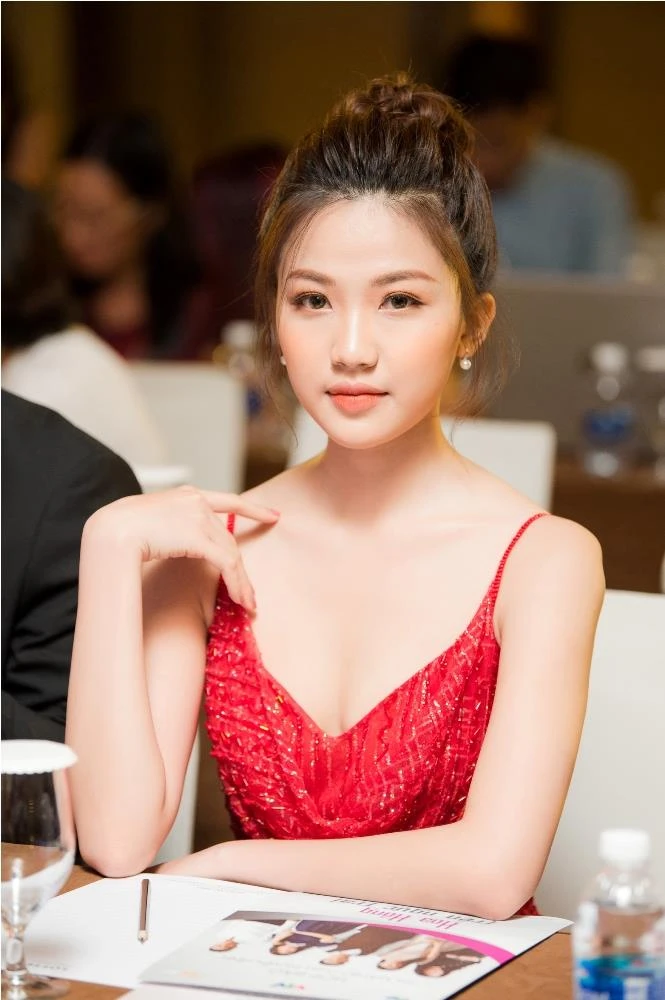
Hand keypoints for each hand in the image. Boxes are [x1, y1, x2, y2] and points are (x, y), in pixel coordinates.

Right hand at [84, 486, 278, 611]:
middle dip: (242, 568)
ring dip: (241, 582)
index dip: (252, 510)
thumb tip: (165, 541)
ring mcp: (199, 516)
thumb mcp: (147, 522)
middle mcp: (197, 501)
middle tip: (251, 592)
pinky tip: (241, 599)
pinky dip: (237, 583)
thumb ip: (165, 527)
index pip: (227, 501)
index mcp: (185, 495)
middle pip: (229, 539)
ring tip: (248, 604)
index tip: (274, 515)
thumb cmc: (117, 530)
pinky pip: (228, 563)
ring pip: (232, 553)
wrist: (110, 530)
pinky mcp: (199, 535)